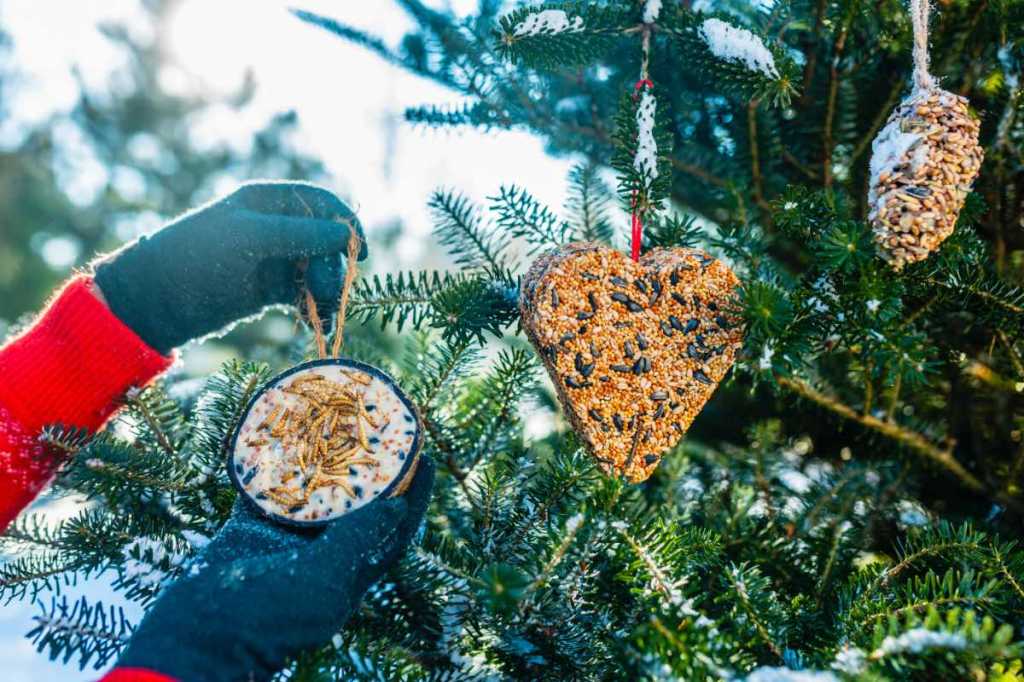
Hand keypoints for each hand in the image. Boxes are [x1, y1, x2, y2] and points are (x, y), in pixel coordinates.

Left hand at [93, 181, 366, 353]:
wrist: (154, 302)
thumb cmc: (195, 258)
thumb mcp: (248, 238)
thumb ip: (298, 234)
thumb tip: (345, 235)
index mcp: (266, 201)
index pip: (320, 202)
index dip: (345, 222)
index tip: (360, 252)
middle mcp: (273, 227)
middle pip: (325, 240)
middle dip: (334, 265)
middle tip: (331, 292)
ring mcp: (271, 259)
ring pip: (317, 270)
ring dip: (327, 292)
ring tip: (324, 316)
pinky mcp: (266, 290)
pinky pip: (303, 295)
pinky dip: (314, 309)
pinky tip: (317, 326)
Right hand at [116, 457, 433, 681]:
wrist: (196, 634)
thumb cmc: (266, 616)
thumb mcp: (322, 581)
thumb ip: (358, 541)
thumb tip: (399, 506)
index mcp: (348, 575)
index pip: (393, 530)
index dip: (413, 495)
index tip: (425, 456)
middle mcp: (321, 556)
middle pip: (357, 504)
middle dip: (370, 468)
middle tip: (381, 428)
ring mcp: (285, 544)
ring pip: (312, 492)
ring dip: (322, 461)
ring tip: (335, 422)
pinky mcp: (250, 533)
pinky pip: (267, 490)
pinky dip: (272, 464)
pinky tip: (280, 434)